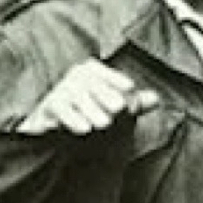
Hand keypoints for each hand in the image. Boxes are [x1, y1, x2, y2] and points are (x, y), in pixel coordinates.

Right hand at [20, 61, 159, 135]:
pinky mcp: (47, 109)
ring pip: (74, 95)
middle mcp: (72, 79)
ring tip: (104, 123)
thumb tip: (156, 98)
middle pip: (88, 81)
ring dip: (90, 109)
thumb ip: (134, 104)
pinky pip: (58, 108)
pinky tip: (85, 129)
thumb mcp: (112, 109)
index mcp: (89, 72)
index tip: (130, 92)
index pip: (99, 70)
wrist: (53, 132)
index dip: (115, 80)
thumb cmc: (87, 114)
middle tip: (118, 109)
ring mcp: (58, 92)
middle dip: (104, 94)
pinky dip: (71, 118)